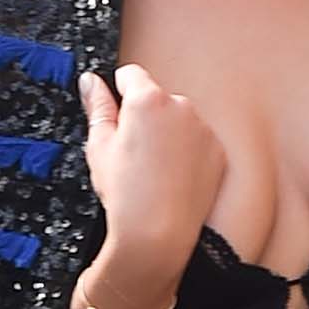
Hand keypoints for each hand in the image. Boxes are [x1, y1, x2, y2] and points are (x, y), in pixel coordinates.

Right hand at [78, 65, 225, 286]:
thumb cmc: (126, 193)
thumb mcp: (99, 146)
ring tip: (153, 168)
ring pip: (179, 119)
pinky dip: (187, 152)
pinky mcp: (217, 152)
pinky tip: (172, 177)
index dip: (118, 92)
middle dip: (145, 115)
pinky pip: (198, 141)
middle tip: (132, 151)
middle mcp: (181, 106)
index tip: (116, 113)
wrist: (158, 234)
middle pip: (157, 98)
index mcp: (147, 99)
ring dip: (167, 132)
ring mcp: (203, 129)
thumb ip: (97, 106)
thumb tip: (91, 81)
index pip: (131, 75)